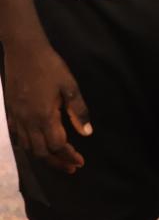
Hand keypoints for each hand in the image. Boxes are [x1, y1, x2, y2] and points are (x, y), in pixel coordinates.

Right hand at [2, 39, 90, 172]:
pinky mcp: (10, 111)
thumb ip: (78, 111)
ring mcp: (16, 117)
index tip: (80, 162)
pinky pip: (16, 136)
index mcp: (44, 116)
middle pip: (41, 152)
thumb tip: (87, 133)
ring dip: (43, 156)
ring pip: (27, 147)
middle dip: (57, 162)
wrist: (24, 52)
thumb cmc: (50, 66)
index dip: (69, 156)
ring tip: (57, 160)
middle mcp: (28, 121)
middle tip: (71, 167)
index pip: (58, 145)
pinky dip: (26, 146)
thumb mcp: (70, 86)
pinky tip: (35, 145)